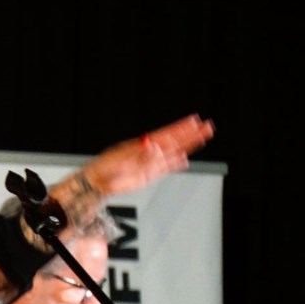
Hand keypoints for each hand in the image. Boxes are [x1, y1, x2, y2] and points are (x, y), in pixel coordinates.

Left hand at [82, 113, 214, 195]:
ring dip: (187, 146)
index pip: (166, 134)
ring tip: (202, 138)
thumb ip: (141, 155)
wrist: (97, 182)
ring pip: (173, 153)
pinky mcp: (148, 175)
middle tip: (207, 126)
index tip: (194, 121)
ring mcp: (149, 163)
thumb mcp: (121, 160)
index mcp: (142, 144)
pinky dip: (175, 164)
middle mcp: (148, 152)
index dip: (181, 128)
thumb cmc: (104, 168)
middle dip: (190, 134)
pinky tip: (185, 160)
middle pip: (173, 141)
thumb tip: (155, 147)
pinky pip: (165, 168)